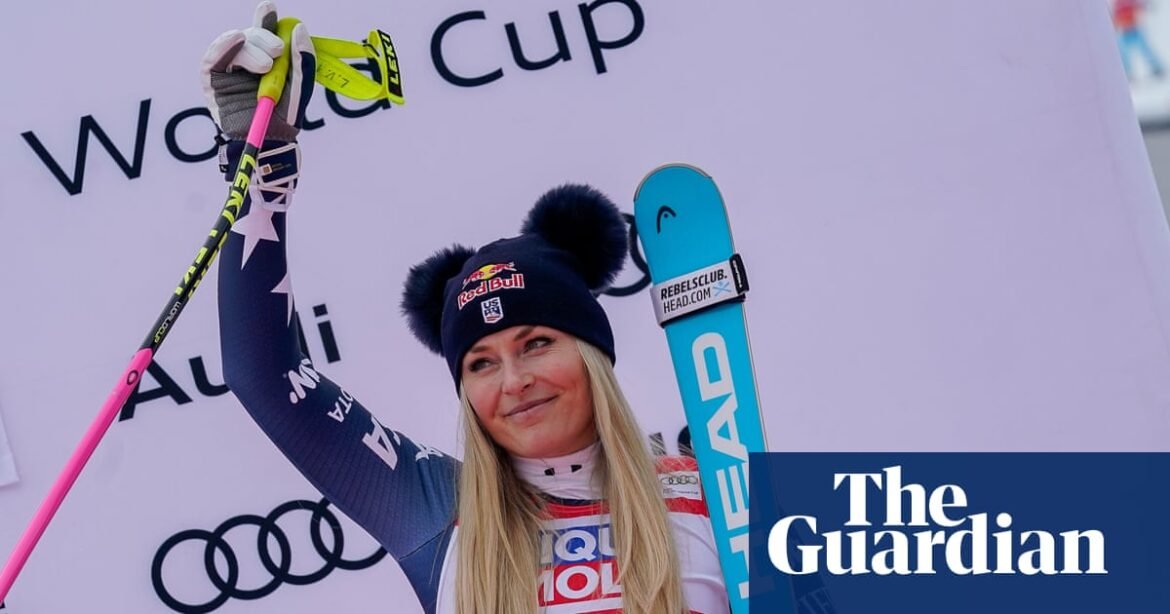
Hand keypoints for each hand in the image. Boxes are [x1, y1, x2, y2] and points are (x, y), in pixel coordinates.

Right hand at [200, 1, 314, 142]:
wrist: (271, 141)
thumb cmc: (285, 116)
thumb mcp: (300, 87)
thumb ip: (302, 60)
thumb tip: (299, 28)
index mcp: (269, 58)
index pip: (267, 32)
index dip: (266, 19)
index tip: (270, 9)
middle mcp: (247, 60)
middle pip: (251, 36)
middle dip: (264, 37)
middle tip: (278, 50)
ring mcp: (229, 69)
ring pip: (233, 44)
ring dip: (249, 48)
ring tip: (266, 65)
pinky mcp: (213, 80)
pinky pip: (212, 59)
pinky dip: (222, 47)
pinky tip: (235, 40)